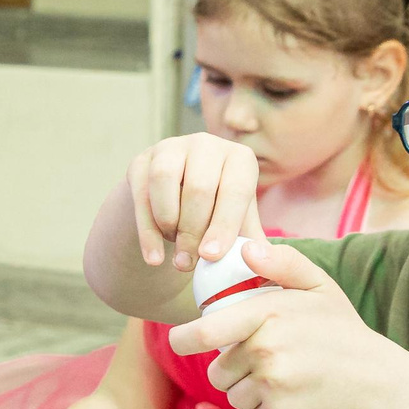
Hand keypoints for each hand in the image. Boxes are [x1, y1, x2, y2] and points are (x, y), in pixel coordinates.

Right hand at [128, 134, 265, 272]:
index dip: (224, 224)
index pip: (235, 189)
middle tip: (188, 263)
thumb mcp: (239, 225)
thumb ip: (253, 243)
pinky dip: (146, 231)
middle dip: (192, 231)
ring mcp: (171, 148)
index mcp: (240, 159)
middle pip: (199, 187)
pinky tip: (153, 257)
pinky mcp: (142, 160)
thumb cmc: (217, 215)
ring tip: (174, 251)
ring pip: (164, 180)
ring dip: (168, 222)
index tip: (212, 256)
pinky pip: (140, 194)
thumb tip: (267, 263)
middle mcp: (207, 144)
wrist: (177, 202)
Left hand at [167, 241, 401, 408]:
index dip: (183, 338)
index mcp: (268, 315)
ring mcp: (272, 385)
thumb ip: (283, 263)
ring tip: (286, 377)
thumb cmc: (339, 330)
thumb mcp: (319, 286)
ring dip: (250, 390)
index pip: (203, 332)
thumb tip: (246, 247)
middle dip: (234, 367)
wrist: (375, 380)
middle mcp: (266, 350)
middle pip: (217, 370)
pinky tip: (295, 396)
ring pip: (233, 394)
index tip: (180, 340)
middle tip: (269, 359)